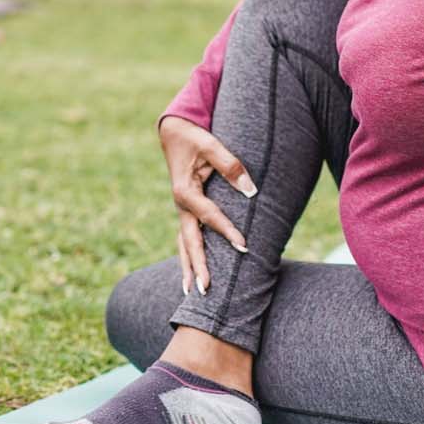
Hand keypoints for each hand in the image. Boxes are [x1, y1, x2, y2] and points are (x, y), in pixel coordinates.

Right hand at [159, 115, 256, 295]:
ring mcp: (181, 210)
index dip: (227, 232)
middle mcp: (181, 205)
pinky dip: (188, 256)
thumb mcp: (210, 145)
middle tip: (206, 289)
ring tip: (192, 293)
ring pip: (184, 244)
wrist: (173, 131)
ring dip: (189, 267)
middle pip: (189, 241)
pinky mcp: (186, 211)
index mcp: (185, 191)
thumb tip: (250, 190)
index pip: (209, 216)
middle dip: (198, 265)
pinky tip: (191, 274)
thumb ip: (231, 166)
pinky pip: (186, 238)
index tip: (244, 247)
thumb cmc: (193, 137)